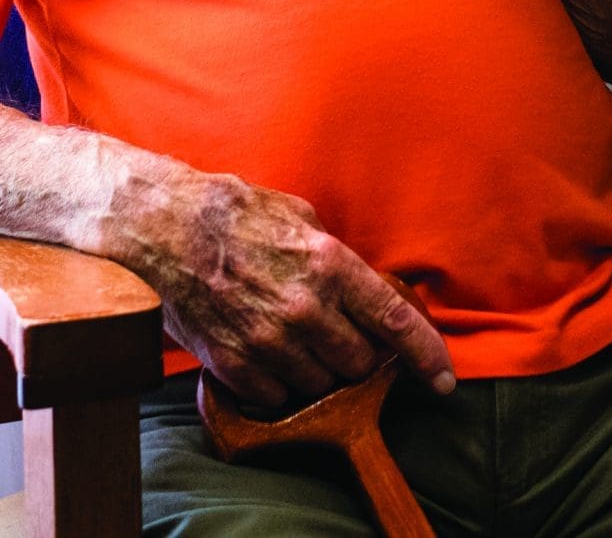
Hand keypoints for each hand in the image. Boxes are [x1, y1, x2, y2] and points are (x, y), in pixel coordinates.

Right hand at [117, 167, 454, 408]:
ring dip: (321, 370)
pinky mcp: (235, 364)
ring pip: (323, 385)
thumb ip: (338, 259)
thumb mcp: (301, 218)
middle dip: (363, 356)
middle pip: (362, 363)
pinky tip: (268, 352)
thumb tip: (368, 290)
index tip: (444, 379)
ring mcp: (268, 341)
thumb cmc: (237, 214)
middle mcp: (305, 308)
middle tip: (344, 337)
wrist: (167, 227)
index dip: (427, 356)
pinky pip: (278, 397)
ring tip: (298, 339)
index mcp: (329, 264)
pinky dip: (281, 383)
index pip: (395, 322)